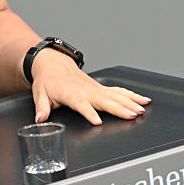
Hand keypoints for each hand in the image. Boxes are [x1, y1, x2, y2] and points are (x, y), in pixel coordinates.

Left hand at [30, 48, 150, 124]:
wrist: (54, 63)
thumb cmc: (48, 81)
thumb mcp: (40, 94)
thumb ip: (42, 108)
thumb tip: (40, 119)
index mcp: (71, 93)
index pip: (81, 104)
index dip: (89, 112)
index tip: (97, 120)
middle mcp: (86, 90)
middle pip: (104, 100)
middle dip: (119, 108)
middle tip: (132, 114)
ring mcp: (96, 88)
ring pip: (116, 95)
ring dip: (130, 102)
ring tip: (141, 109)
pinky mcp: (101, 88)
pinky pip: (119, 91)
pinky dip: (132, 95)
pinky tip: (143, 100)